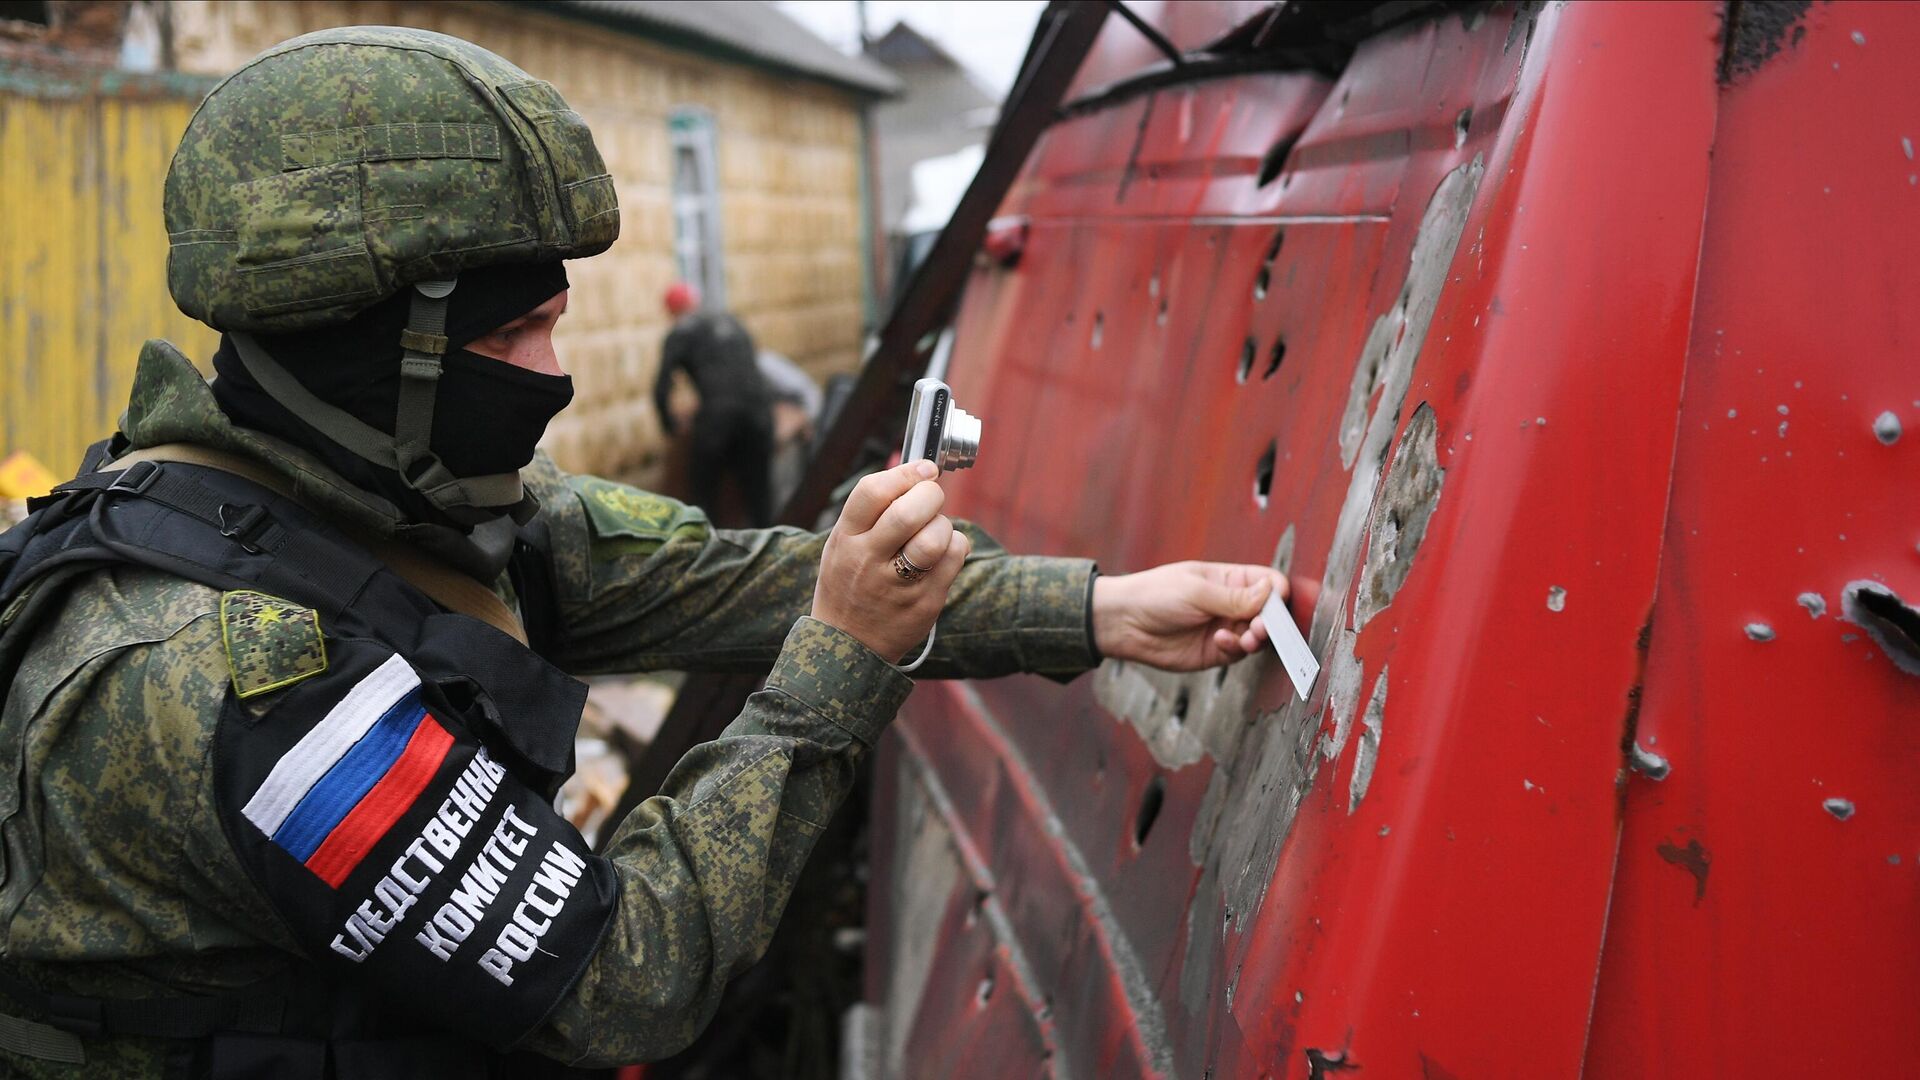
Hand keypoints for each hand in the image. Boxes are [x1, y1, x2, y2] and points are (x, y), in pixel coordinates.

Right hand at [812, 461, 970, 660]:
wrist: (848, 646)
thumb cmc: (850, 584)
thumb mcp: (841, 545)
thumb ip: (870, 513)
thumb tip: (915, 472)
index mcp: (845, 540)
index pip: (873, 492)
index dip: (905, 474)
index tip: (924, 469)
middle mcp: (868, 561)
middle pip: (908, 512)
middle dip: (930, 495)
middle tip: (932, 498)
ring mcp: (897, 585)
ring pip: (935, 537)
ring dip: (943, 525)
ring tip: (936, 531)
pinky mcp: (925, 603)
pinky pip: (954, 558)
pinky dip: (956, 546)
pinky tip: (944, 552)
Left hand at [1091, 561, 1291, 671]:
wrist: (1123, 623)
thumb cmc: (1155, 595)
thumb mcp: (1197, 591)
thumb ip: (1236, 597)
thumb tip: (1272, 590)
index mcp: (1230, 579)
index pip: (1268, 583)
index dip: (1277, 593)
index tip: (1276, 603)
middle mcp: (1231, 603)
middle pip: (1269, 613)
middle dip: (1271, 621)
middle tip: (1261, 627)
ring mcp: (1225, 627)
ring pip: (1257, 636)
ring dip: (1256, 638)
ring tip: (1246, 637)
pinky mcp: (1216, 651)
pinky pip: (1238, 653)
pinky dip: (1235, 648)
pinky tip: (1220, 641)